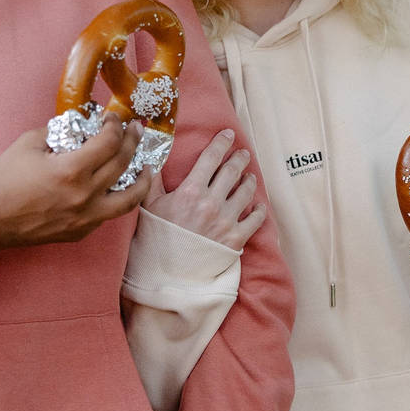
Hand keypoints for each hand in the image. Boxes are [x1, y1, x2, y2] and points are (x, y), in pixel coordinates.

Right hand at [0, 115, 151, 255]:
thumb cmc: (4, 179)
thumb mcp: (30, 143)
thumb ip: (59, 131)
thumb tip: (81, 124)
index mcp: (72, 170)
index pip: (110, 142)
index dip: (116, 126)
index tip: (113, 119)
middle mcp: (84, 196)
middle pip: (123, 163)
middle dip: (133, 141)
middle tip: (135, 130)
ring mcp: (85, 218)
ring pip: (129, 199)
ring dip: (143, 180)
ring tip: (147, 167)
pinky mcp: (80, 232)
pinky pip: (109, 214)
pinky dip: (118, 198)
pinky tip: (118, 188)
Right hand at [151, 131, 265, 252]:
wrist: (169, 275)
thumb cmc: (157, 240)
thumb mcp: (150, 207)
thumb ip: (153, 181)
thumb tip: (152, 158)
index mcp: (191, 191)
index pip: (211, 158)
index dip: (221, 143)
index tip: (228, 134)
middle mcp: (212, 203)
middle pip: (232, 171)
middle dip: (240, 158)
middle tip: (243, 153)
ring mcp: (226, 220)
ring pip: (246, 192)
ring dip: (250, 181)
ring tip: (250, 176)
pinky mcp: (236, 239)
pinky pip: (255, 220)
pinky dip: (259, 211)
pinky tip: (259, 206)